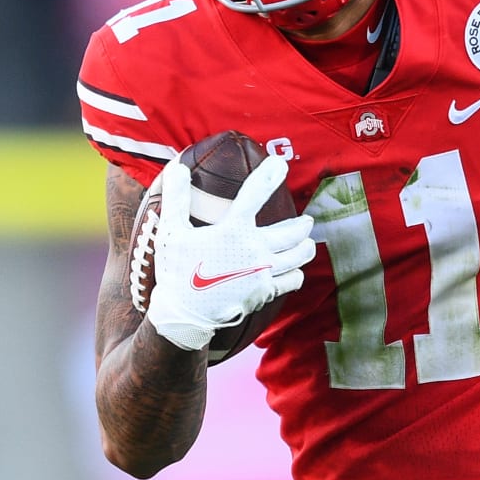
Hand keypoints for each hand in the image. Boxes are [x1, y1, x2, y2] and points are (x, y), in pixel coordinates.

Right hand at [141, 156, 315, 351]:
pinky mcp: (265, 293)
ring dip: (305, 248)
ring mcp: (263, 273)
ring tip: (308, 243)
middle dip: (302, 224)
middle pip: (292, 231)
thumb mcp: (171, 232)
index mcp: (233, 230)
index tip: (281, 163)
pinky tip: (294, 272)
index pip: (256, 193)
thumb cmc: (175, 271)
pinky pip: (292, 281)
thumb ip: (176, 198)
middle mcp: (254, 250)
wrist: (183, 316)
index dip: (270, 175)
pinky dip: (296, 274)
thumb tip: (176, 167)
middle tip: (307, 221)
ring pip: (298, 256)